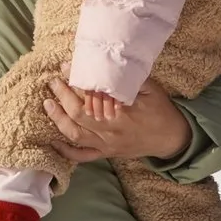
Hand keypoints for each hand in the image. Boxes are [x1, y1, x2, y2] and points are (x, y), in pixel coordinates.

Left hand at [45, 77, 190, 163]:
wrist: (172, 138)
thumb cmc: (161, 109)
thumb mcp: (151, 88)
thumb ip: (129, 79)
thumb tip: (107, 64)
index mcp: (122, 112)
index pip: (93, 95)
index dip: (77, 81)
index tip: (67, 67)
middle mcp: (112, 129)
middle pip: (79, 114)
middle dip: (63, 96)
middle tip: (53, 82)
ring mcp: (107, 144)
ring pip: (76, 135)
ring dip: (58, 119)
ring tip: (48, 104)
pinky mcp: (107, 153)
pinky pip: (83, 156)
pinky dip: (66, 152)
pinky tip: (53, 142)